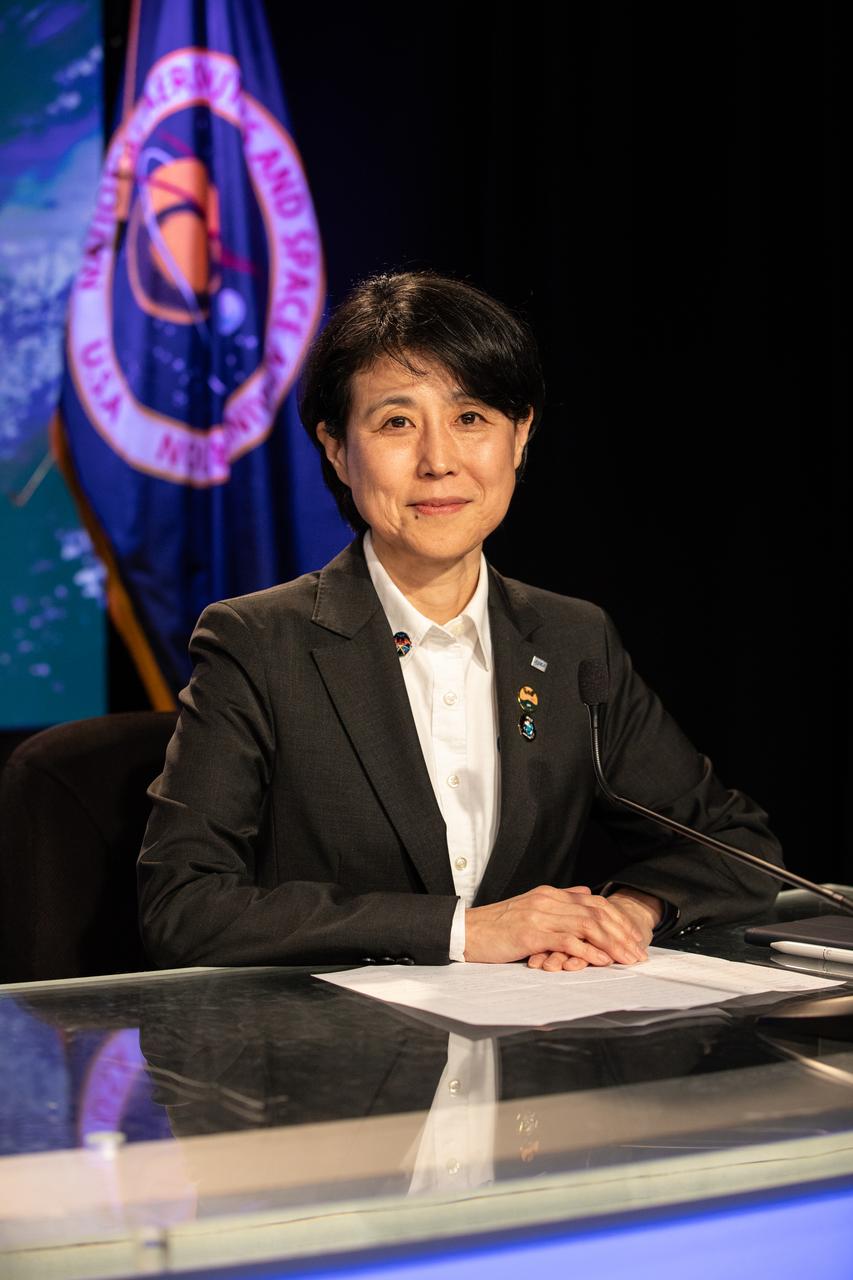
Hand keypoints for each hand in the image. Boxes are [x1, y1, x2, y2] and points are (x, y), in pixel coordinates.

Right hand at [464, 884, 649, 965]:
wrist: (467, 931)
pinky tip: (603, 961)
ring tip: (628, 958)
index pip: (593, 902)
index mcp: (549, 894)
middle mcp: (548, 900)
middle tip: (638, 951)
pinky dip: (589, 951)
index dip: (617, 919)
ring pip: (587, 925)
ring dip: (612, 943)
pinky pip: (568, 940)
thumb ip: (558, 902)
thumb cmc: (496, 927)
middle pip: (596, 913)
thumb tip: (585, 894)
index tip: (632, 937)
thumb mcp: (530, 908)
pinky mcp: (532, 933)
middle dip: (621, 933)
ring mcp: (540, 915)